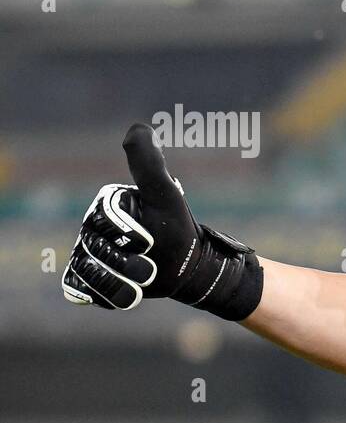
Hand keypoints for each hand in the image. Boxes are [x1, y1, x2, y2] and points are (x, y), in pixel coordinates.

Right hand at [62, 123, 263, 318]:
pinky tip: (129, 294)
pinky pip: (81, 291)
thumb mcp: (165, 194)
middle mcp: (90, 229)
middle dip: (127, 263)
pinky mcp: (88, 281)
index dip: (128, 233)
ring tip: (144, 282)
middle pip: (94, 250)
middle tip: (152, 268)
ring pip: (88, 273)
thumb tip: (139, 127)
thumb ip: (148, 164)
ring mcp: (87, 255)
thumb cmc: (177, 228)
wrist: (187, 267)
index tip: (150, 240)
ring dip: (120, 283)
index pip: (103, 220)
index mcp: (105, 205)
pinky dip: (105, 296)